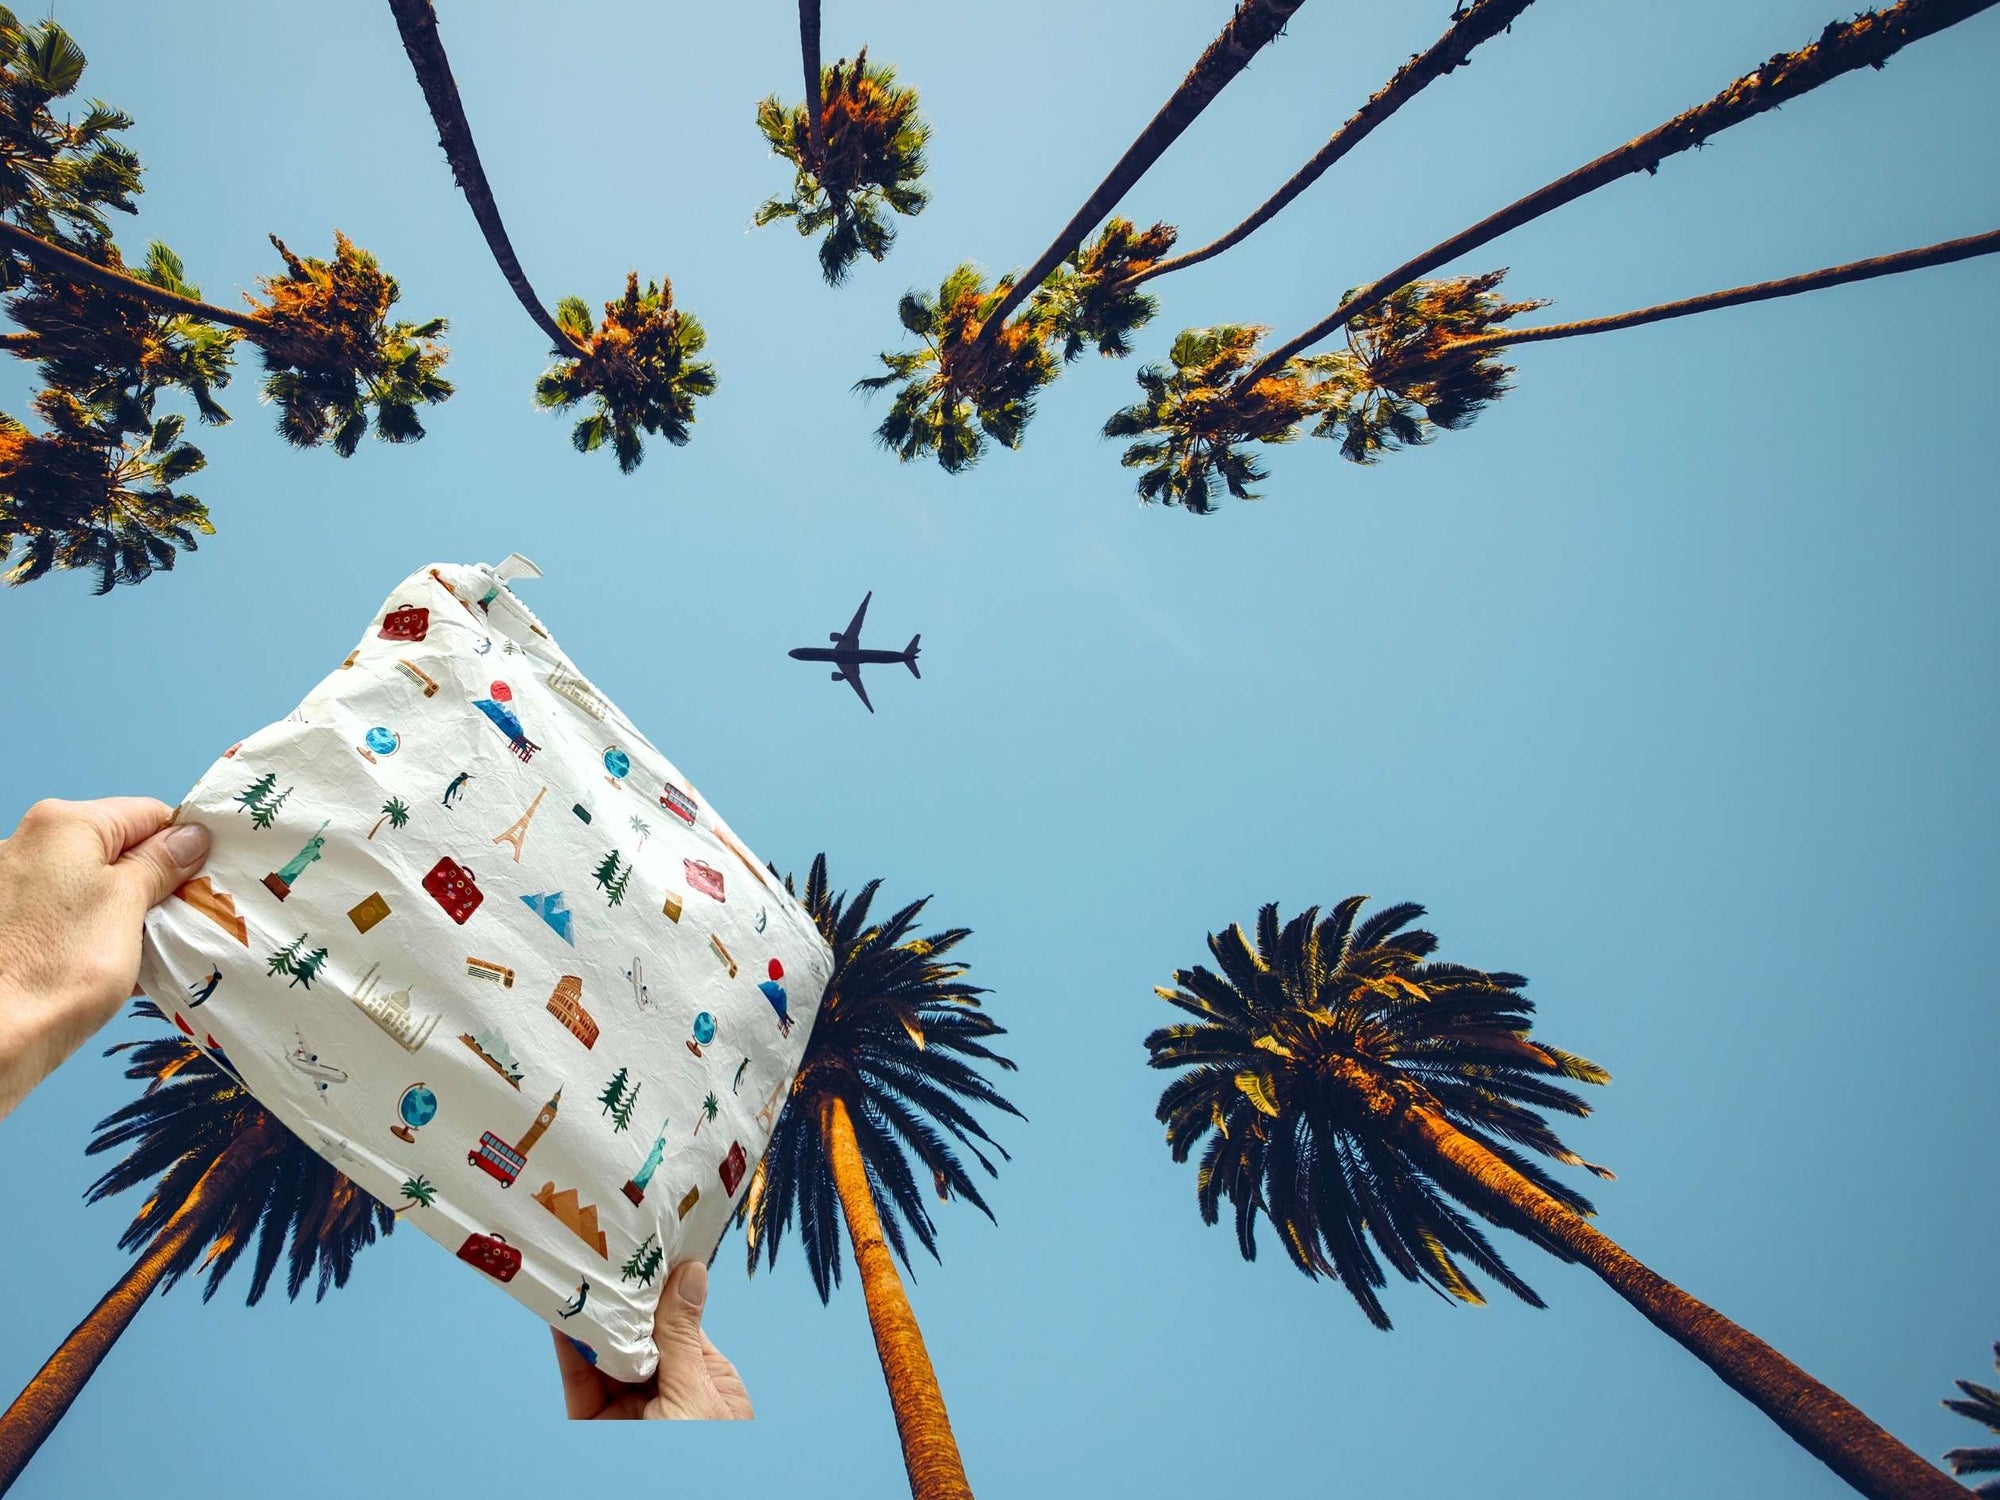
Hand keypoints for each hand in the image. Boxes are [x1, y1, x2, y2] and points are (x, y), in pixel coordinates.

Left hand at [0, 798, 211, 1120]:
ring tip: (152, 948)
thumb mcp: (128, 905)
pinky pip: (68, 914)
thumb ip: (160, 864)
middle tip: (186, 919)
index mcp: (62, 824)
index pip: (147, 815)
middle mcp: (28, 842)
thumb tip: (191, 836)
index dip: (184, 846)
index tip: (208, 882)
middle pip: (116, 850)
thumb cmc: (62, 967)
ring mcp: (12, 885)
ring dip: (129, 912)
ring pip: (93, 885)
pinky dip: (97, 931)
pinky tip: (116, 964)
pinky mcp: (8, 924)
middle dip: (155, 882)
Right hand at [553, 1260, 752, 1419]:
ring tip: (577, 1273)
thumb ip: (682, 1337)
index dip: (660, 1291)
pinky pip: (581, 1384)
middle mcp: (669, 1394)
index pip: (679, 1325)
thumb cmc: (699, 1460)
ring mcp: (631, 1412)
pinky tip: (563, 1316)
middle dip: (621, 1301)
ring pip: (607, 1355)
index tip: (643, 1250)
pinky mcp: (596, 1428)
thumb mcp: (696, 1395)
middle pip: (639, 1337)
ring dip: (593, 1319)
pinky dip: (571, 1350)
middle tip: (600, 1253)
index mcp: (708, 1385)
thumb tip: (691, 1272)